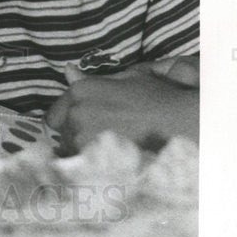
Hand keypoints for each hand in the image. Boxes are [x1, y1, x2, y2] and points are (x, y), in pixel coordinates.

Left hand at [46, 63, 199, 153]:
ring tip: (112, 148)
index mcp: (81, 90)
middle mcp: (77, 112)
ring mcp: (83, 137)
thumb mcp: (125, 80)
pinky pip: (83, 166)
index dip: (68, 121)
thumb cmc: (156, 99)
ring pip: (72, 150)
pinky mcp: (96, 158)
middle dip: (76, 134)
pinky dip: (93, 166)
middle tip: (104, 135)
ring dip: (85, 151)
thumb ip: (91, 80)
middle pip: (63, 133)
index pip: (54, 114)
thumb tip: (67, 71)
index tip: (84, 126)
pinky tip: (112, 162)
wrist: (182, 123)